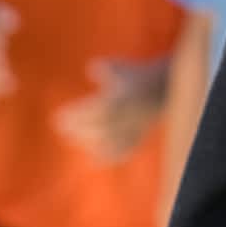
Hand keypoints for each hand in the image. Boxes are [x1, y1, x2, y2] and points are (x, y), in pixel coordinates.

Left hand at [52, 57, 168, 164]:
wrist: (166, 86)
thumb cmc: (138, 74)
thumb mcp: (120, 66)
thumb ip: (104, 68)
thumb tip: (90, 67)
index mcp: (116, 100)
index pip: (88, 112)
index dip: (72, 116)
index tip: (59, 116)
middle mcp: (122, 118)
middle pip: (93, 128)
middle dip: (76, 129)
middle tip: (62, 126)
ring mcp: (131, 129)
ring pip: (106, 141)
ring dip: (89, 142)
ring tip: (76, 138)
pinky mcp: (139, 136)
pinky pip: (123, 150)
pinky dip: (109, 156)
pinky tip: (95, 160)